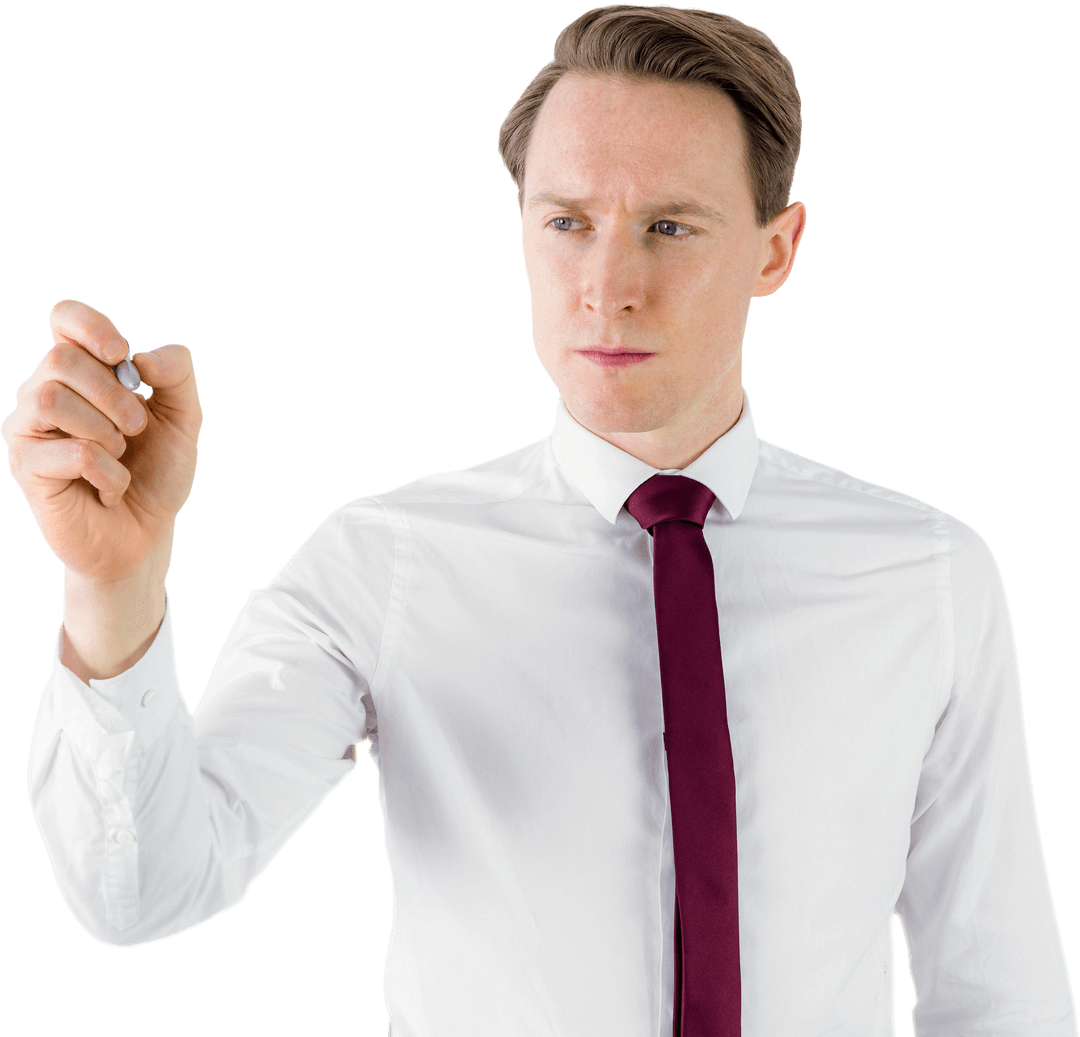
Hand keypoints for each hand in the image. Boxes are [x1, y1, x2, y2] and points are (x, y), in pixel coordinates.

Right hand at [2, 299, 201, 586]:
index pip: (65, 317)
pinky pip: (69, 451)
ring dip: (106, 432)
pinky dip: (108, 472)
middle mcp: (45, 392)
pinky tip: (110, 490)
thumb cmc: (156, 474)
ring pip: (51, 397)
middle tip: (137, 430)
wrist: (144, 535)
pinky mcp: (26, 467)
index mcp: (81, 372)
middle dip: (115, 395)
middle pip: (60, 358)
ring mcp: (29, 428)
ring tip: (120, 457)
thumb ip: (177, 376)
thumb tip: (141, 358)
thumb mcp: (184, 420)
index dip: (92, 326)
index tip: (122, 356)